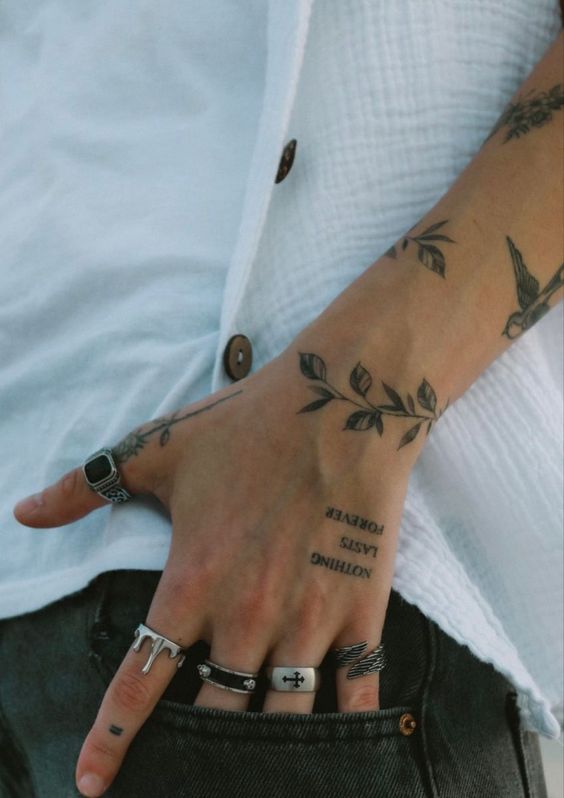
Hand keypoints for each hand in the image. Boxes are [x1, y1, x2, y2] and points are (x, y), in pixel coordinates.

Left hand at [13, 328, 423, 797]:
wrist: (341, 404)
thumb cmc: (247, 423)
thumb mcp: (158, 448)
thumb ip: (86, 486)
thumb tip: (22, 512)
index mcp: (192, 580)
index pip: (141, 678)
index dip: (111, 737)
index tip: (93, 780)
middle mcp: (247, 614)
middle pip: (213, 714)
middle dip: (194, 749)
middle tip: (185, 766)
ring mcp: (309, 618)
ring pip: (281, 715)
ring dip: (261, 746)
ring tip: (249, 765)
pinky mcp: (361, 610)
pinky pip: (356, 692)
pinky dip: (345, 729)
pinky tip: (335, 747)